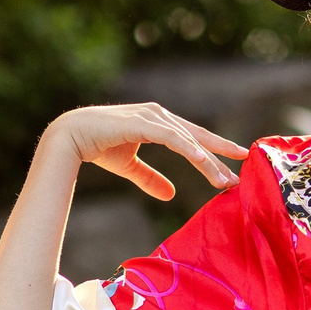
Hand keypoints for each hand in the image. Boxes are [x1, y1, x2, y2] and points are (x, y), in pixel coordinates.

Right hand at [49, 104, 246, 200]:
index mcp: (159, 122)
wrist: (70, 137)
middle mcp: (159, 115)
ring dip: (207, 160)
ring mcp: (152, 116)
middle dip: (220, 155)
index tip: (235, 163)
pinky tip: (203, 161)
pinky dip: (189, 149)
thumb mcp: (130, 166)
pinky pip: (172, 137)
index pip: (194, 137)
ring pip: (188, 140)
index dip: (215, 149)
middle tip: (240, 173)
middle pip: (197, 137)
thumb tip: (171, 194)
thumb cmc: (99, 147)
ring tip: (223, 179)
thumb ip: (150, 178)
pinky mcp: (142, 123)